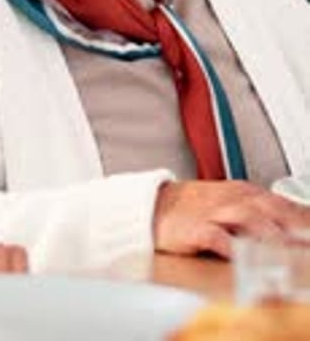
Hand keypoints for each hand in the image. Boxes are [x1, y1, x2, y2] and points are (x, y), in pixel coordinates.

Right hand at [153, 180, 309, 258]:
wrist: (154, 206)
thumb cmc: (194, 209)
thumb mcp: (230, 204)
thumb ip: (259, 214)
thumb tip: (292, 229)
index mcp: (244, 193)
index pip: (282, 203)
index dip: (302, 217)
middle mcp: (233, 199)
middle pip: (270, 208)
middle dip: (293, 224)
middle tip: (307, 240)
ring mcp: (214, 212)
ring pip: (248, 218)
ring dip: (269, 232)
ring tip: (285, 247)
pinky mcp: (195, 229)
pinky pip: (216, 236)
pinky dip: (231, 245)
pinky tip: (242, 254)